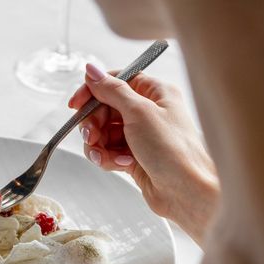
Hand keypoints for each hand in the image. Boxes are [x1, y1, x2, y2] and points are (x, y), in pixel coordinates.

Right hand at [69, 64, 218, 245]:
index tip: (75, 105)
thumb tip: (91, 71)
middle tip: (91, 136)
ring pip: (104, 133)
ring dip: (98, 145)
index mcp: (155, 93)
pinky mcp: (136, 157)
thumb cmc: (173, 150)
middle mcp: (149, 112)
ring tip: (103, 156)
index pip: (115, 82)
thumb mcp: (139, 112)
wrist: (188, 192)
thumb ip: (112, 90)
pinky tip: (118, 164)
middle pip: (105, 109)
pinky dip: (107, 158)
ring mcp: (142, 136)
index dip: (93, 92)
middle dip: (94, 124)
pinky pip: (110, 152)